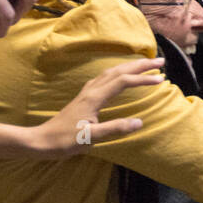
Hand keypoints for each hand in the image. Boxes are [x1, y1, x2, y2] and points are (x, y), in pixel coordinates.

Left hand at [28, 58, 164, 157]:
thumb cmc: (64, 141)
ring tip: (146, 64)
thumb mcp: (90, 138)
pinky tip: (120, 75)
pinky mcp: (84, 96)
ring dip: (130, 66)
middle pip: (119, 71)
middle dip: (140, 64)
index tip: (161, 79)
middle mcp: (91, 90)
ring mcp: (87, 92)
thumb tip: (140, 122)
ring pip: (112, 72)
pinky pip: (105, 77)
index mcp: (94, 98)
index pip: (123, 82)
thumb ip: (114, 128)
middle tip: (161, 61)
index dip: (143, 79)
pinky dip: (119, 72)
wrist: (41, 140)